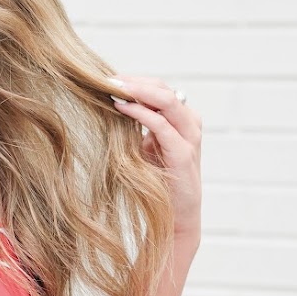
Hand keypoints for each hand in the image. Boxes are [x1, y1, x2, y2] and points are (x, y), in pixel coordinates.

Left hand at [107, 74, 202, 240]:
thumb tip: (110, 106)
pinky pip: (162, 126)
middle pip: (164, 89)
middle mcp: (189, 124)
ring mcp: (189, 138)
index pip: (160, 89)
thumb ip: (136, 128)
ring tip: (113, 88)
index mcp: (182, 120)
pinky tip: (121, 107)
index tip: (108, 78)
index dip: (135, 81)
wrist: (175, 217)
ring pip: (167, 101)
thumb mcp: (145, 149)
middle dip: (134, 81)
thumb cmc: (158, 183)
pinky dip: (141, 113)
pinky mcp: (183, 154)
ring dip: (138, 91)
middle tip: (106, 78)